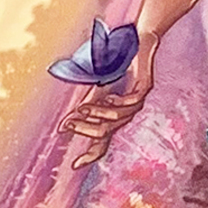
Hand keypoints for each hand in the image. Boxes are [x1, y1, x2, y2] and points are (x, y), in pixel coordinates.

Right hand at [59, 50, 153, 169]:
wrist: (135, 42)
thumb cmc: (115, 68)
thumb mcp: (95, 91)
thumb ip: (83, 110)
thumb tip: (62, 129)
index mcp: (112, 118)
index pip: (102, 143)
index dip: (90, 155)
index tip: (75, 165)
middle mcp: (125, 115)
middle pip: (105, 133)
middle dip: (84, 129)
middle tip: (68, 125)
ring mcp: (136, 103)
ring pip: (116, 118)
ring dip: (96, 113)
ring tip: (82, 109)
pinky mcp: (144, 89)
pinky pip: (129, 102)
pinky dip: (115, 101)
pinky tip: (107, 96)